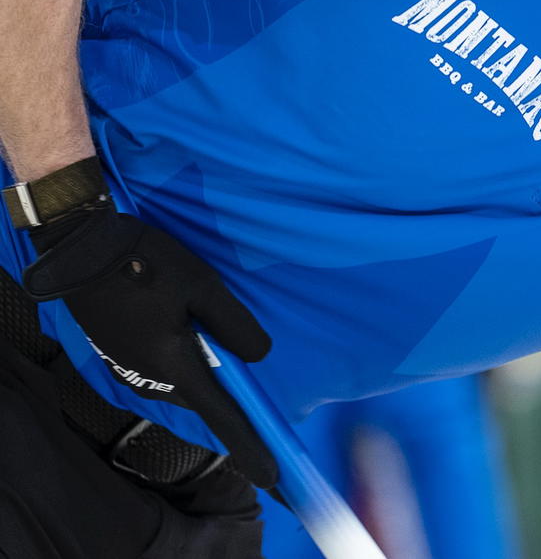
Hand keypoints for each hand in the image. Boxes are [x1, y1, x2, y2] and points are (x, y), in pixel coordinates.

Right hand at [23, 205, 278, 486]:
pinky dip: (178, 360)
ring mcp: (128, 372)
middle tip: (235, 352)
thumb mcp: (205, 287)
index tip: (271, 476)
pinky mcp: (117, 359)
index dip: (249, 445)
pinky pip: (160, 372)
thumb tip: (257, 358)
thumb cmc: (146, 265)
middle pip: (202, 397)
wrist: (81, 252)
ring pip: (181, 383)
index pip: (221, 416)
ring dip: (199, 368)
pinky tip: (177, 326)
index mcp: (174, 364)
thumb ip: (235, 326)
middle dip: (224, 387)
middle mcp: (149, 379)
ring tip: (198, 324)